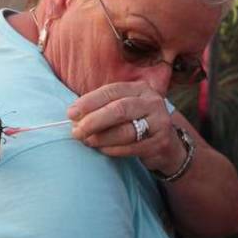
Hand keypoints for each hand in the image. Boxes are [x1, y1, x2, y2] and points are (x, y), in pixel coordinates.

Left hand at [67, 81, 185, 173]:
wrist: (167, 143)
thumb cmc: (136, 122)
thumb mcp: (124, 107)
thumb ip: (102, 107)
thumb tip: (74, 116)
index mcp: (140, 88)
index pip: (112, 91)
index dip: (89, 102)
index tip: (71, 113)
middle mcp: (152, 102)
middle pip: (120, 109)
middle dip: (94, 120)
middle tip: (76, 131)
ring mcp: (160, 121)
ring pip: (126, 130)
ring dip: (102, 137)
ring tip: (88, 141)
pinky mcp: (161, 142)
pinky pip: (133, 147)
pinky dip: (114, 150)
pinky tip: (103, 150)